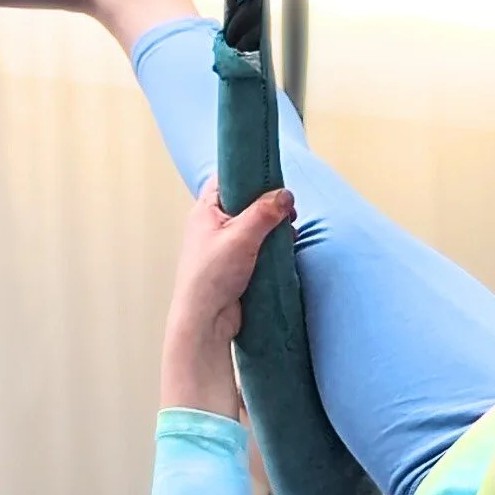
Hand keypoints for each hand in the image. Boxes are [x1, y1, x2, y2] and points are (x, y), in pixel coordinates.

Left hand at [161, 181, 292, 411]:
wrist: (205, 320)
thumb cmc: (212, 276)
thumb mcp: (241, 236)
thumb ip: (264, 212)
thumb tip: (285, 195)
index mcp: (205, 210)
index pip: (227, 178)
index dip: (249, 174)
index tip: (273, 177)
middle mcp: (212, 225)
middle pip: (245, 202)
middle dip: (269, 205)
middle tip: (288, 211)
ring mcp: (224, 246)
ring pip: (254, 226)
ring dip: (273, 228)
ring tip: (289, 232)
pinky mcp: (236, 265)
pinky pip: (258, 247)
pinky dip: (272, 246)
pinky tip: (285, 250)